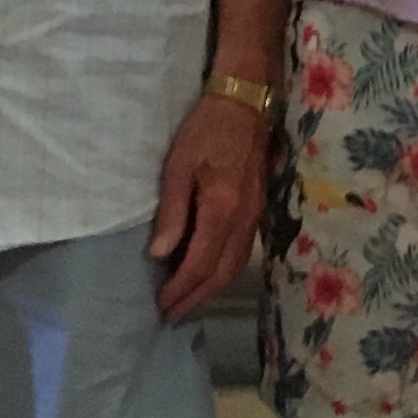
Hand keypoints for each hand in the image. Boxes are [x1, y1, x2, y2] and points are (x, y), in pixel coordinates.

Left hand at [148, 94, 269, 318]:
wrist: (245, 102)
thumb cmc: (206, 129)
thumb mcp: (179, 165)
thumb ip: (172, 212)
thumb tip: (160, 254)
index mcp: (222, 210)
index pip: (200, 264)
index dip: (180, 289)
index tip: (160, 306)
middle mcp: (244, 220)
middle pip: (221, 274)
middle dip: (196, 298)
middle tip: (172, 316)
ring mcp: (255, 216)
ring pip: (235, 266)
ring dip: (211, 289)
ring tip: (188, 302)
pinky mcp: (258, 209)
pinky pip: (241, 252)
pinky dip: (223, 271)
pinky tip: (208, 273)